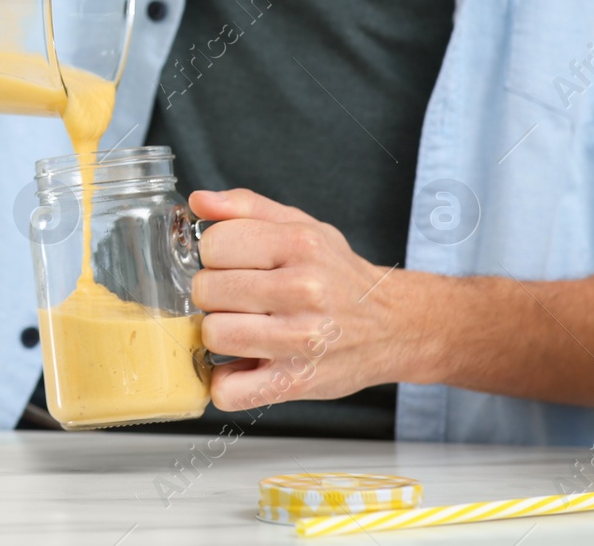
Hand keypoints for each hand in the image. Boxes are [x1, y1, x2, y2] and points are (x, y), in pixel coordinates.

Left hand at [188, 188, 426, 411]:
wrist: (395, 326)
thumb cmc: (338, 274)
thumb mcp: (301, 225)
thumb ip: (246, 207)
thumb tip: (198, 201)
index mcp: (300, 245)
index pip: (214, 244)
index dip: (214, 255)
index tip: (230, 263)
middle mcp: (303, 290)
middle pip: (206, 291)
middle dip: (214, 294)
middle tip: (238, 298)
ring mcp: (300, 340)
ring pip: (213, 336)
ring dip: (219, 334)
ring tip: (242, 328)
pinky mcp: (296, 382)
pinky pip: (229, 391)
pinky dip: (225, 383)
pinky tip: (242, 366)